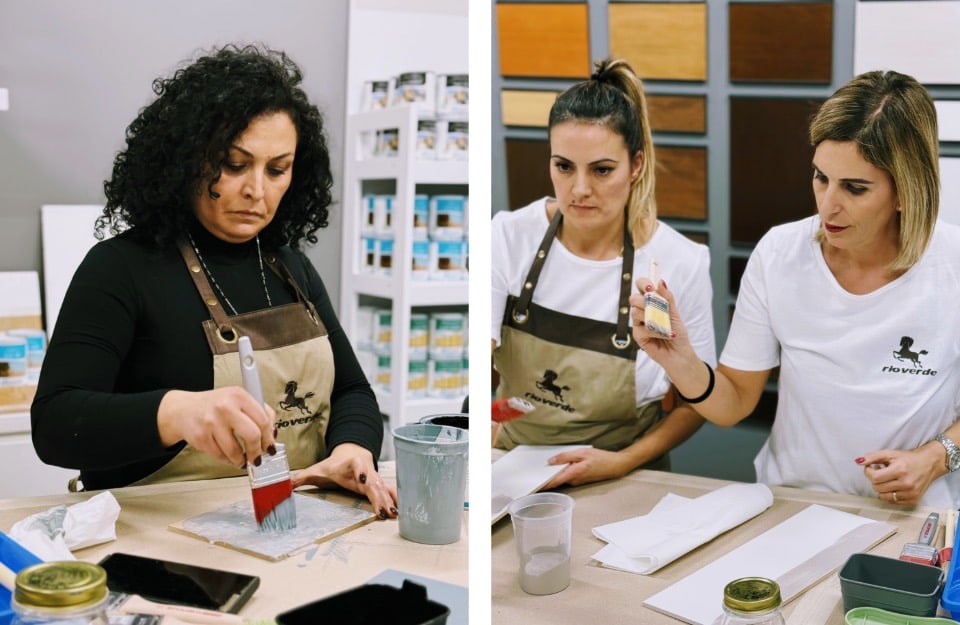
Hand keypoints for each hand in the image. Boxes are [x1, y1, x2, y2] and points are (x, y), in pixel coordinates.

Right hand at [157, 388, 275, 469]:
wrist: (184, 409)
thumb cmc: (216, 406)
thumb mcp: (239, 400)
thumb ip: (259, 412)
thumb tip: (273, 435)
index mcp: (239, 396)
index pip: (263, 420)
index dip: (269, 438)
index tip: (270, 447)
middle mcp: (225, 407)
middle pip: (252, 435)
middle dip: (257, 451)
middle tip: (258, 458)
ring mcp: (211, 422)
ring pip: (235, 451)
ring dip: (242, 460)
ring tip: (243, 459)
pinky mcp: (200, 437)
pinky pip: (220, 455)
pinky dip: (227, 459)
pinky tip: (228, 455)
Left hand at [291, 442, 397, 518]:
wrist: (352, 453)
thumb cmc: (334, 464)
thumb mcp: (316, 470)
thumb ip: (300, 478)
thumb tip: (282, 485)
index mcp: (350, 465)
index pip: (357, 466)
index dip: (361, 472)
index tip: (364, 480)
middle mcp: (365, 471)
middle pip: (373, 483)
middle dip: (379, 497)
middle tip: (383, 511)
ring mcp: (374, 478)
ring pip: (383, 489)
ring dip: (388, 502)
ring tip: (392, 515)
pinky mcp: (379, 484)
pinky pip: (388, 492)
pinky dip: (394, 500)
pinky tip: (400, 511)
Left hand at [542, 447, 629, 488]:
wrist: (615, 465)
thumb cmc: (600, 458)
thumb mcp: (582, 453)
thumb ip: (565, 457)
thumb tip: (551, 461)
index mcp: (573, 473)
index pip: (554, 482)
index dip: (543, 484)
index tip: (534, 485)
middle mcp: (574, 480)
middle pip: (556, 480)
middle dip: (547, 477)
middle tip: (536, 471)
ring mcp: (577, 481)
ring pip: (562, 478)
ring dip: (555, 474)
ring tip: (546, 467)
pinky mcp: (580, 479)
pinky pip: (568, 477)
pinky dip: (562, 472)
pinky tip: (561, 465)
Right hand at [628, 278, 696, 365]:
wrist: (679, 352)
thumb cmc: (677, 331)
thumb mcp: (674, 312)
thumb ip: (667, 297)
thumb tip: (660, 282)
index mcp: (650, 301)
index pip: (641, 286)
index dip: (643, 283)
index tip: (651, 287)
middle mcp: (642, 310)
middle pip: (633, 298)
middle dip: (645, 300)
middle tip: (656, 305)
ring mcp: (638, 323)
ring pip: (635, 312)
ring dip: (653, 317)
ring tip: (665, 324)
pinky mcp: (638, 335)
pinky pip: (642, 328)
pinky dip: (656, 331)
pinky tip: (665, 334)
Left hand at [858, 446, 942, 505]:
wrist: (929, 464)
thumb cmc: (908, 458)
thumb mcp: (890, 453)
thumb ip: (872, 457)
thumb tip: (858, 461)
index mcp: (900, 470)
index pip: (875, 478)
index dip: (869, 472)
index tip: (871, 468)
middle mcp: (906, 484)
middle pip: (877, 487)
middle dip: (875, 480)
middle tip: (881, 473)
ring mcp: (910, 494)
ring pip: (883, 496)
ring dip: (882, 488)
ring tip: (888, 479)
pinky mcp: (913, 500)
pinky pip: (892, 501)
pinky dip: (889, 494)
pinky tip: (894, 486)